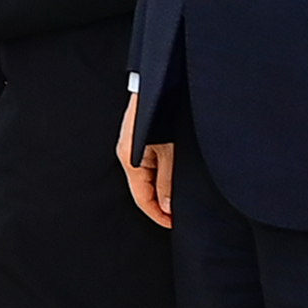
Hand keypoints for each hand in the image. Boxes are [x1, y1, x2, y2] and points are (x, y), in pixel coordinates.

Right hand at [120, 93, 175, 229]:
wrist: (159, 83)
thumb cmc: (161, 112)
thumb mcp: (170, 152)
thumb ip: (167, 181)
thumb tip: (165, 206)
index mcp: (130, 160)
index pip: (141, 199)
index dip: (158, 216)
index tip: (173, 224)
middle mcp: (127, 155)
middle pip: (142, 190)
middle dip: (160, 204)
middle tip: (180, 214)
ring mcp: (133, 147)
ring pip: (146, 178)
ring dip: (161, 190)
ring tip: (180, 198)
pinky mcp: (141, 140)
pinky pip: (148, 165)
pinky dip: (160, 176)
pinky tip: (172, 178)